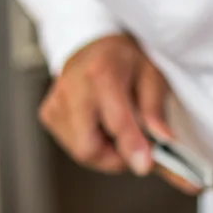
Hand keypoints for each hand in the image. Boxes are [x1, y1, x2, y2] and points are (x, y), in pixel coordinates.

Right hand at [39, 35, 194, 192]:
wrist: (92, 46)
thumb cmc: (124, 62)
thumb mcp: (151, 76)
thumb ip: (156, 110)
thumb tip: (164, 141)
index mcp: (101, 74)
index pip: (116, 121)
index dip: (132, 147)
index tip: (145, 166)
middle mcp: (72, 89)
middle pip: (90, 148)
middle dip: (117, 157)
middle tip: (135, 145)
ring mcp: (55, 103)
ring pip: (82, 152)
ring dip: (107, 152)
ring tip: (117, 128)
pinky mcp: (48, 115)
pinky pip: (74, 147)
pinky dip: (93, 145)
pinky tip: (100, 126)